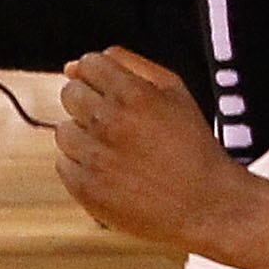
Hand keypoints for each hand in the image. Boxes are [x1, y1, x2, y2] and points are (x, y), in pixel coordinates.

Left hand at [54, 49, 254, 251]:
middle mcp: (109, 122)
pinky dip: (83, 165)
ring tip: (117, 148)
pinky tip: (113, 169)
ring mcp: (94, 156)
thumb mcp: (177, 93)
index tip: (110, 87)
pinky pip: (64, 164)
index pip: (89, 64)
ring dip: (84, 135)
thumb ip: (132, 66)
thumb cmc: (193, 147)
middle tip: (117, 119)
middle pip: (70, 93)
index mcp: (134, 94)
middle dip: (89, 101)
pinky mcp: (84, 187)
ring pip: (63, 130)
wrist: (204, 203)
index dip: (99, 74)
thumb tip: (76, 64)